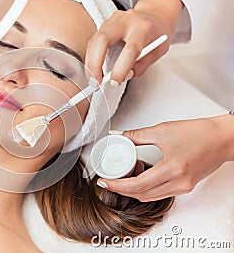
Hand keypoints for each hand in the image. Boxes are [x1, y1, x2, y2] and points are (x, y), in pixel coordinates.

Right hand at [85, 0, 182, 84]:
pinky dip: (91, 57)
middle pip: (103, 40)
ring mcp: (112, 20)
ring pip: (94, 41)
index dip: (120, 69)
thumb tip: (124, 77)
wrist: (155, 15)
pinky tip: (94, 68)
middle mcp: (126, 20)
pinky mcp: (104, 24)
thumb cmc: (156, 35)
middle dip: (95, 64)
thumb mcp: (157, 52)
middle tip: (95, 82)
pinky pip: (93, 42)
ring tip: (93, 78)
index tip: (115, 83)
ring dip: (90, 62)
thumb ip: (141, 66)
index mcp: (143, 28)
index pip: (129, 50)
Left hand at [97, 116, 233, 201]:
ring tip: (125, 174)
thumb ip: (137, 135)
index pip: (137, 185)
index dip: (117, 185)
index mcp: (173, 169)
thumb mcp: (163, 130)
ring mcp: (184, 187)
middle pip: (142, 194)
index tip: (104, 182)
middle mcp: (179, 183)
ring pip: (151, 196)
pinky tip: (143, 173)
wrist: (223, 138)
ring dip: (135, 189)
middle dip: (122, 189)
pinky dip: (148, 187)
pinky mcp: (186, 186)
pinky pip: (161, 192)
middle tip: (109, 180)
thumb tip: (118, 136)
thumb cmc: (199, 133)